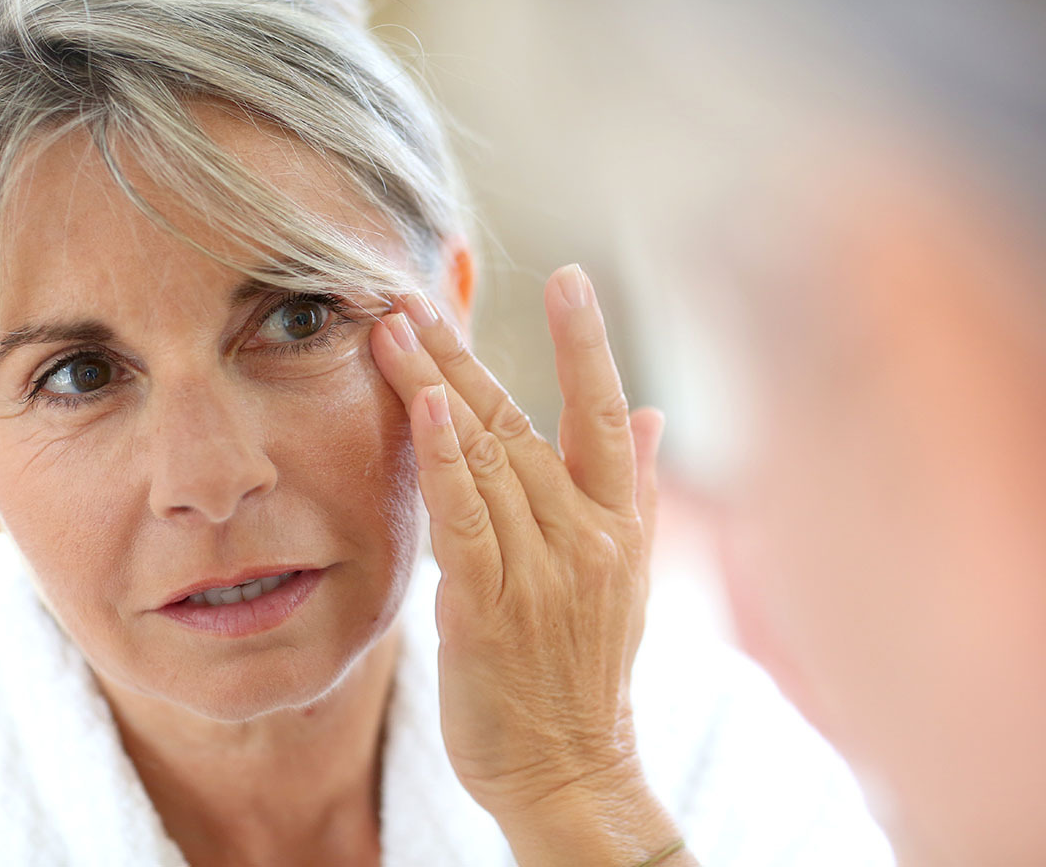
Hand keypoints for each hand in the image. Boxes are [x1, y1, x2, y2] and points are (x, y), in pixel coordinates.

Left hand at [371, 265, 682, 863]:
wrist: (571, 769)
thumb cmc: (588, 672)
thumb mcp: (628, 576)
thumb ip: (633, 489)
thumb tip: (652, 414)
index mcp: (617, 524)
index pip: (602, 414)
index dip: (587, 343)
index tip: (570, 276)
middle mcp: (583, 536)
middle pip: (519, 422)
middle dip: (464, 353)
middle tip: (416, 296)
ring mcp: (538, 570)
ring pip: (485, 458)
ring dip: (436, 386)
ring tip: (393, 329)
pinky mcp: (488, 606)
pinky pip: (466, 520)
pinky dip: (446, 460)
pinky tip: (425, 407)